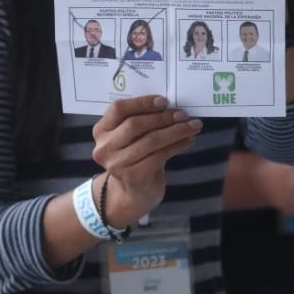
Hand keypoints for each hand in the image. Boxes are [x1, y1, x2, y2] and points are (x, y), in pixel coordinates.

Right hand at [92, 95, 201, 225]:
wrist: (133, 192)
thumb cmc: (135, 157)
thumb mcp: (131, 137)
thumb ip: (141, 120)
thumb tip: (171, 107)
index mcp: (101, 130)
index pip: (118, 109)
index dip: (142, 103)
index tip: (164, 101)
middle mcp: (105, 147)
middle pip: (135, 124)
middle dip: (163, 117)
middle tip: (183, 114)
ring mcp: (117, 164)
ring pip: (150, 140)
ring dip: (175, 131)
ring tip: (192, 126)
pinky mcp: (132, 177)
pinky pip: (159, 155)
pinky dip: (177, 146)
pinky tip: (188, 140)